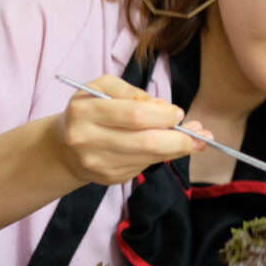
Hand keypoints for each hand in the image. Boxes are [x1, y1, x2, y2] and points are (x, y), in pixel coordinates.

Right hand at [54, 75, 210, 185]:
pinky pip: (144, 166)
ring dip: (177, 150)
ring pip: (148, 158)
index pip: (134, 116)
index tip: (178, 114)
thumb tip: (164, 107)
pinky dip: (163, 157)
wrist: (65, 146)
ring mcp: (98, 164)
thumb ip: (132, 92)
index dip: (162, 116)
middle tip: (200, 135)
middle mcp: (88, 140)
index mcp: (85, 112)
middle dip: (178, 139)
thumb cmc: (90, 109)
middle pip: (145, 142)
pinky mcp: (109, 178)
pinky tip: (173, 148)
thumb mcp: (102, 87)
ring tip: (197, 141)